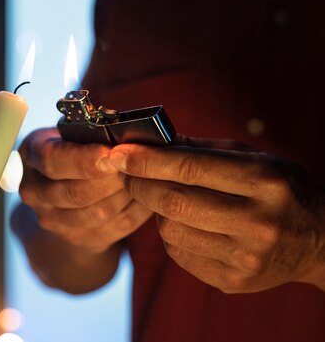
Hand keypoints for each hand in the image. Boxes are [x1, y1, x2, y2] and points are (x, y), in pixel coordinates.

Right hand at [18, 127, 151, 252]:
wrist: (63, 190)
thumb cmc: (74, 151)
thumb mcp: (71, 134)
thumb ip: (91, 134)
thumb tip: (126, 136)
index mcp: (32, 156)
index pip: (53, 161)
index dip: (85, 160)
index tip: (113, 155)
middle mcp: (34, 191)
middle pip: (76, 193)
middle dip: (113, 179)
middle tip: (139, 166)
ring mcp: (52, 219)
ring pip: (98, 213)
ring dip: (128, 195)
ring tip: (147, 178)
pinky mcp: (76, 238)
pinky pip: (115, 228)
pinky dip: (137, 211)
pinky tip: (148, 195)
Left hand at [112, 136, 324, 292]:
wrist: (319, 241)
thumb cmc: (280, 189)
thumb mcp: (253, 158)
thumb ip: (201, 149)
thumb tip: (150, 141)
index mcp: (264, 180)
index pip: (188, 167)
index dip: (145, 160)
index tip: (117, 153)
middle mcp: (257, 221)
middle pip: (173, 202)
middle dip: (139, 185)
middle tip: (126, 174)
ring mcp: (246, 257)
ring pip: (171, 230)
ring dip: (157, 212)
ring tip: (169, 200)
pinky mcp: (234, 281)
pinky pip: (179, 255)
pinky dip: (172, 236)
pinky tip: (187, 225)